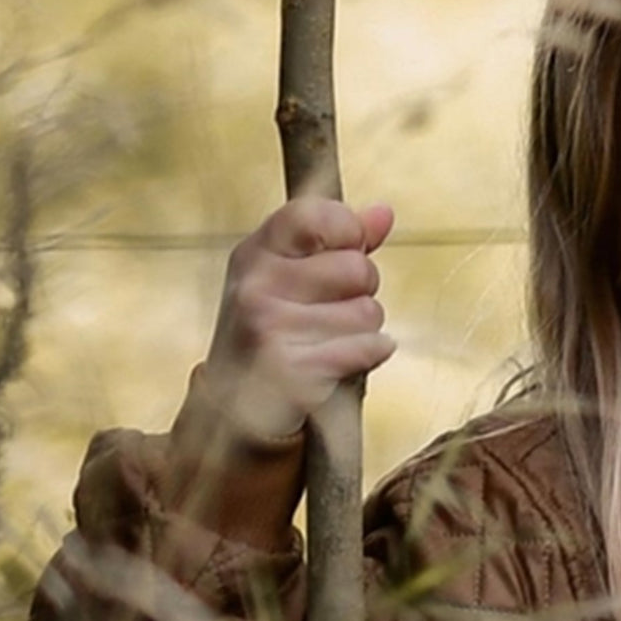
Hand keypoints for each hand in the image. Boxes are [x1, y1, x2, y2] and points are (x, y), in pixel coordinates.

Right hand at [203, 198, 395, 439]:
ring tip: (330, 340)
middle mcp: (256, 286)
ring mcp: (270, 328)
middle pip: (357, 268)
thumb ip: (340, 242)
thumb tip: (383, 212)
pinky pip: (369, 347)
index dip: (348, 231)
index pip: (314, 215)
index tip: (348, 250)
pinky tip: (342, 360)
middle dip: (362, 291)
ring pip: (369, 312)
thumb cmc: (274, 334)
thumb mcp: (292, 278)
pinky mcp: (293, 370)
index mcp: (255, 254)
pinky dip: (369, 355)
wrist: (237, 408)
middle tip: (333, 310)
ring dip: (364, 329)